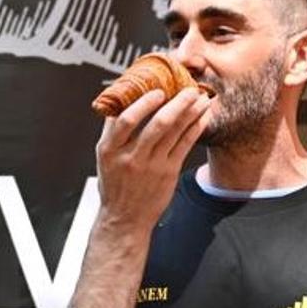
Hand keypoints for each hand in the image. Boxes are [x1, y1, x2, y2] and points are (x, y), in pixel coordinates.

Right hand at [95, 88, 210, 232]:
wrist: (125, 218)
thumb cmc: (115, 184)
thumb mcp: (104, 157)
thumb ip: (113, 131)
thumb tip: (123, 98)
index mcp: (110, 150)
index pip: (125, 120)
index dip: (143, 102)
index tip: (157, 90)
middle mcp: (131, 157)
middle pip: (157, 124)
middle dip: (176, 103)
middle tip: (188, 88)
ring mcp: (151, 166)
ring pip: (174, 133)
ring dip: (190, 112)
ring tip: (200, 98)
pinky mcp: (168, 173)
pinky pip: (185, 145)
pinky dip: (195, 128)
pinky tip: (201, 117)